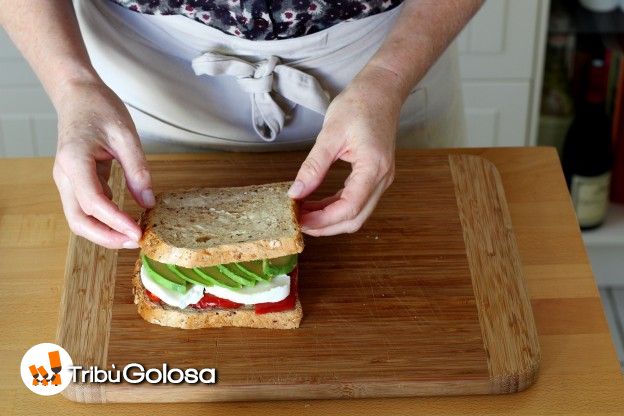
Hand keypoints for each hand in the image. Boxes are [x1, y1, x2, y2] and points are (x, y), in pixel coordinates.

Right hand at [53, 80, 153, 248]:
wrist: (78, 95)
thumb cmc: (99, 108)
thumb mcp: (126, 135)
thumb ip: (138, 169)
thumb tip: (149, 202)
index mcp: (74, 160)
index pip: (93, 202)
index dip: (116, 221)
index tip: (139, 232)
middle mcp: (65, 175)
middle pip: (79, 220)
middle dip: (106, 237)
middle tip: (136, 241)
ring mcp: (67, 180)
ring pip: (80, 218)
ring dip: (105, 232)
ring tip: (134, 235)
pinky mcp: (76, 182)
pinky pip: (87, 208)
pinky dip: (105, 219)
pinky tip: (126, 221)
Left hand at [288, 70, 399, 235]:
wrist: (381, 91)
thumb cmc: (359, 104)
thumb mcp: (330, 134)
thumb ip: (313, 166)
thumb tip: (295, 192)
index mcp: (373, 167)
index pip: (349, 207)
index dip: (323, 220)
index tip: (300, 219)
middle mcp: (382, 178)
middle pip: (355, 218)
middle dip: (326, 226)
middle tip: (299, 222)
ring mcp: (381, 179)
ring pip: (357, 213)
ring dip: (330, 219)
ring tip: (304, 214)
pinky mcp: (375, 176)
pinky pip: (357, 201)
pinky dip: (336, 207)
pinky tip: (317, 203)